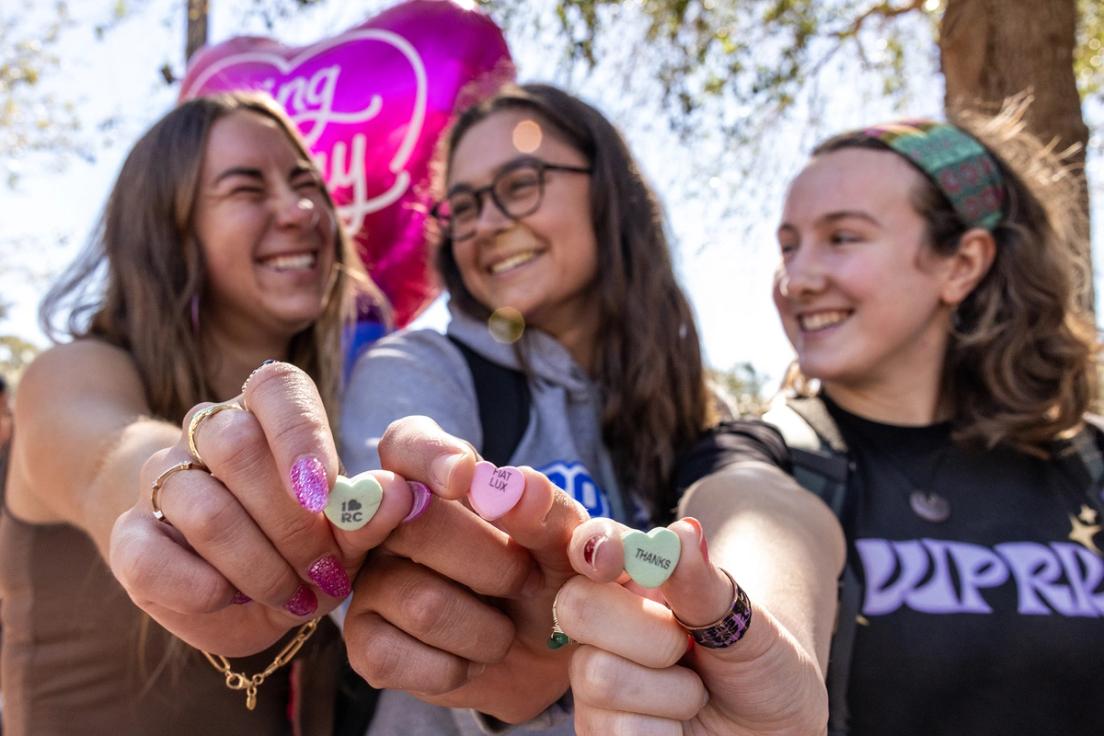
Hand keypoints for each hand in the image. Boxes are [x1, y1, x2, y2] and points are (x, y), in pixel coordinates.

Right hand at [109, 362, 417, 654]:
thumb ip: (368, 514)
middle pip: (236, 446)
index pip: (275, 388)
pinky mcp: (130, 535)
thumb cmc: (304, 540)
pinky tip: (230, 599)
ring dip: (258, 565)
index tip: (324, 494)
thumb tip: (399, 496)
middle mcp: (210, 431)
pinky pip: (149, 555)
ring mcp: (165, 479)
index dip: (299, 435)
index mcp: (268, 410)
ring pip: (203, 507)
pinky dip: (197, 585)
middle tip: (327, 572)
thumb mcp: (345, 531)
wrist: (231, 579)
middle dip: (291, 522)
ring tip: (295, 597)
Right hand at [343, 416, 589, 722]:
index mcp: (436, 475)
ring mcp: (371, 579)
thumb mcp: (568, 542)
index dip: (429, 457)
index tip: (464, 478)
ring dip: (487, 631)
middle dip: (493, 565)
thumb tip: (521, 489)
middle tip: (528, 582)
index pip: (407, 443)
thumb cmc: (553, 578)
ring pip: (421, 603)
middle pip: (415, 525)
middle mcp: (389, 519)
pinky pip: (393, 655)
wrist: (551, 656)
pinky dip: (454, 667)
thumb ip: (551, 512)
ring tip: (502, 630)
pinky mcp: (363, 642)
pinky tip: (469, 659)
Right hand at [559, 517, 829, 735]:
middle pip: (579, 607)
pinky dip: (664, 732)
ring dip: (672, 695)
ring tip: (693, 695)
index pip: (592, 543)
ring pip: (601, 677)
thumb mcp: (744, 622)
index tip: (613, 559)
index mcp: (630, 577)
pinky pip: (615, 733)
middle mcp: (599, 623)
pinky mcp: (595, 730)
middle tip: (687, 648)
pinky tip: (676, 727)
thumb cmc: (757, 663)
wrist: (771, 728)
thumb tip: (683, 532)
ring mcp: (591, 678)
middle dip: (651, 634)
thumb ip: (705, 584)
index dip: (594, 546)